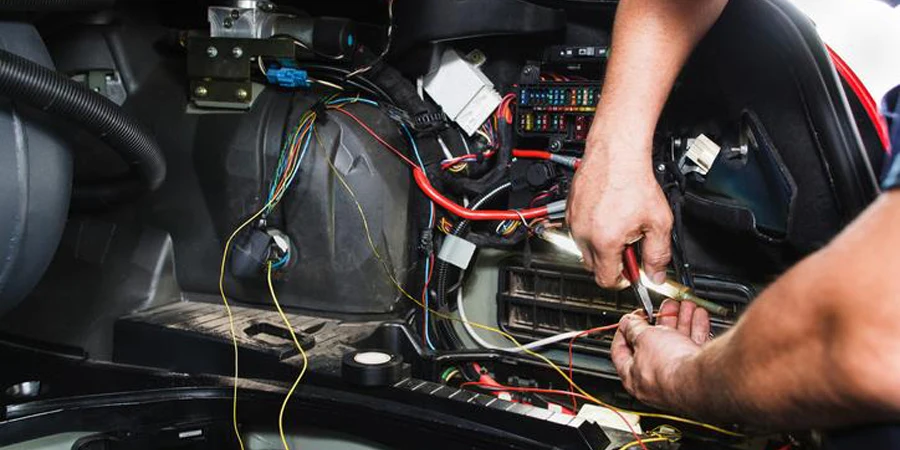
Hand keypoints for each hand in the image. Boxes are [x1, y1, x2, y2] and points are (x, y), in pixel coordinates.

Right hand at [566, 130, 672, 287]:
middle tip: (629, 245)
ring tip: (619, 224)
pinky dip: (592, 229)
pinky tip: (608, 214)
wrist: (616, 153)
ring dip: (601, 245)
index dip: (623, 279)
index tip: (631, 271)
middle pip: (593, 266)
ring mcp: (574, 221)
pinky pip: (578, 231)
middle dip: (612, 261)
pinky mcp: (569, 210)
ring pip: (585, 248)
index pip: (606, 279)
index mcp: (604, 242)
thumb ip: (658, 254)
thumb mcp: (659, 222)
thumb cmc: (634, 180)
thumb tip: (656, 275)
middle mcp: (584, 234)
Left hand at [611, 299, 709, 409]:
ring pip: (676, 344)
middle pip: (654, 345)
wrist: (702, 378)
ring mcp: (678, 379)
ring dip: (680, 321)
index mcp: (633, 377)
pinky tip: (698, 315)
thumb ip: (633, 328)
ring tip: (684, 306)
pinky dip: (696, 329)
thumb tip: (627, 323)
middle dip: (660, 322)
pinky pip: (694, 348)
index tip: (630, 319)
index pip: (621, 352)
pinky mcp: (698, 374)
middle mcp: (656, 381)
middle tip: (664, 308)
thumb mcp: (643, 337)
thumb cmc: (668, 366)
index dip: (624, 331)